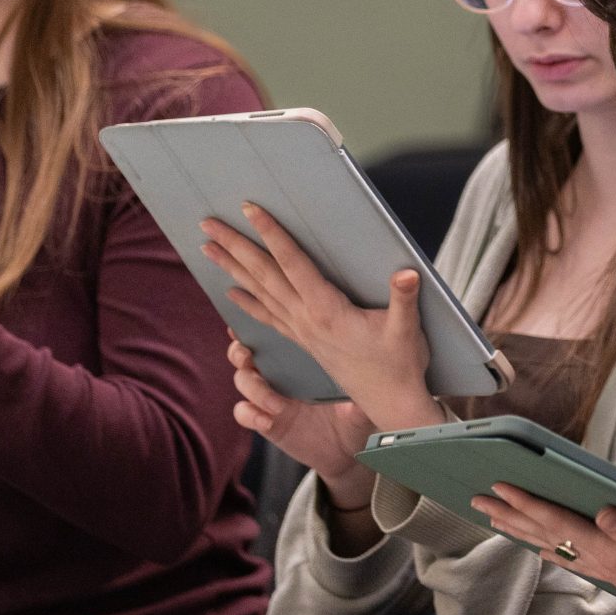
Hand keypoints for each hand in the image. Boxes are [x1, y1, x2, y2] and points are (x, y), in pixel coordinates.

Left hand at [200, 206, 441, 432]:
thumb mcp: (408, 331)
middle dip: (235, 247)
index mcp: (327, 311)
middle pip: (263, 275)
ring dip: (231, 269)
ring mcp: (301, 332)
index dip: (271, 234)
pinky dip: (247, 302)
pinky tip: (230, 292)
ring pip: (258, 293)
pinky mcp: (303, 341)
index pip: (292, 264)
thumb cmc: (399, 365)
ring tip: (207, 248)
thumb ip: (405, 299)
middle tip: (209, 223)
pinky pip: (267, 316)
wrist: (390, 404)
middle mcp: (306, 320)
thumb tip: (407, 273)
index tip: (250, 210)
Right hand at [229, 337, 375, 506]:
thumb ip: (360, 383)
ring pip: (242, 382)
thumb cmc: (356, 415)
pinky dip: (251, 415)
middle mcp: (280, 375)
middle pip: (244, 354)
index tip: (247, 322)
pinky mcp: (267, 423)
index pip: (271, 336)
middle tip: (248, 357)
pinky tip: (267, 421)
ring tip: (276, 404)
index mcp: (300, 360)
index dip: (254, 326)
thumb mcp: (361, 396)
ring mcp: (271, 399)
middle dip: (240, 352)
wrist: (350, 452)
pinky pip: (244, 414)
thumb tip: (370, 367)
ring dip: (253, 388)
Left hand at [473, 484, 615, 614]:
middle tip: (477, 499)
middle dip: (509, 515)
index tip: (499, 486)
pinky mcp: (614, 572)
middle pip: (542, 534)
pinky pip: (568, 555)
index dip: (527, 503)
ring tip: (497, 518)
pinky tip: (542, 545)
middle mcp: (597, 560)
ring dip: (521, 529)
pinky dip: (547, 545)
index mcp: (605, 550)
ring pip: (550, 545)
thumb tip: (603, 512)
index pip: (557, 522)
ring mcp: (604, 568)